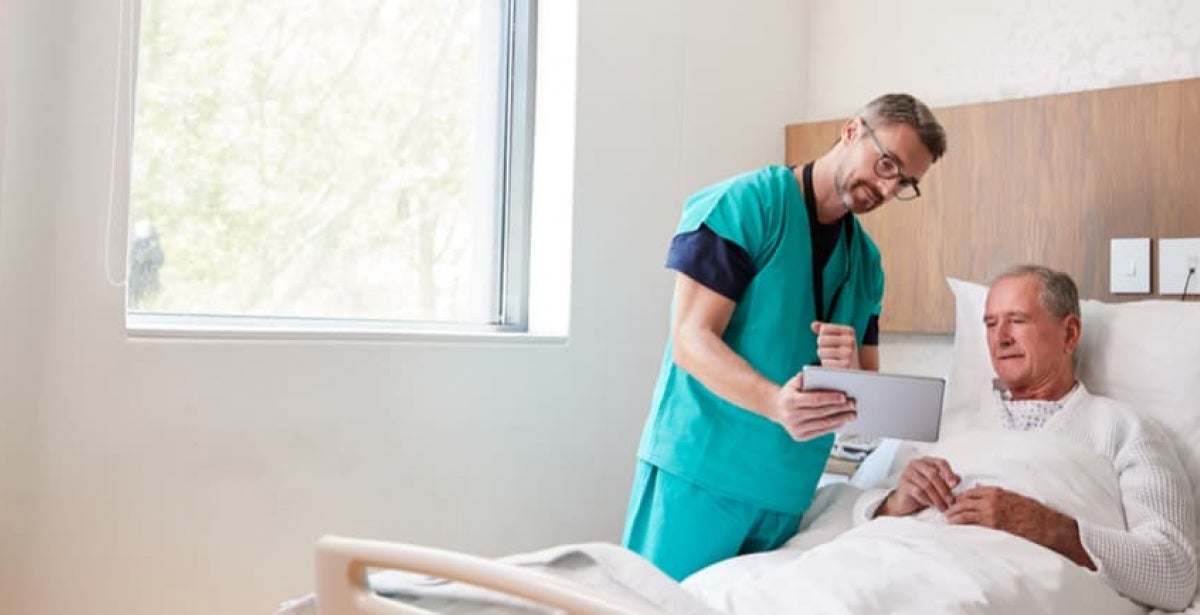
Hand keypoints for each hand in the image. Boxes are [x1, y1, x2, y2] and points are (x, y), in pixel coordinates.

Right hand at [771, 372, 857, 440]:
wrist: (776, 409)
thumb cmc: (790, 393)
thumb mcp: (794, 382)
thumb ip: (807, 378)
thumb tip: (825, 376)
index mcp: (790, 401)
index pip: (815, 400)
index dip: (830, 398)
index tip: (844, 396)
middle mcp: (791, 416)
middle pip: (821, 412)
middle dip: (839, 408)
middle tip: (852, 404)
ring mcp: (795, 428)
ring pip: (823, 424)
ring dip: (840, 419)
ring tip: (851, 414)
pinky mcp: (799, 436)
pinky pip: (820, 432)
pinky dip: (833, 427)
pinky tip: (842, 422)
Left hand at [811, 321, 859, 368]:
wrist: (854, 373)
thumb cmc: (842, 354)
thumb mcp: (836, 339)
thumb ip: (824, 330)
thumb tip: (813, 324)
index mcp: (849, 331)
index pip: (824, 329)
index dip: (822, 337)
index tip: (832, 343)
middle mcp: (851, 340)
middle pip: (821, 340)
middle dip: (822, 348)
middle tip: (831, 353)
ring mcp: (849, 353)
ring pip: (821, 352)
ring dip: (823, 357)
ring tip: (833, 360)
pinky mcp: (845, 365)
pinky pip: (825, 362)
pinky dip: (827, 366)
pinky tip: (835, 367)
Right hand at [876, 457, 959, 516]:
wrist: (905, 501)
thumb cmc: (923, 491)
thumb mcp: (938, 485)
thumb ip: (948, 480)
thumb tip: (957, 479)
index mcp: (926, 461)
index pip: (940, 462)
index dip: (949, 473)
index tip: (955, 485)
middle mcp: (916, 464)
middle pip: (933, 474)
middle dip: (944, 489)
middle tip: (950, 501)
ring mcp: (908, 473)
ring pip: (926, 484)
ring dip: (937, 498)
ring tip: (943, 507)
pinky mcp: (903, 484)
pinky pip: (917, 491)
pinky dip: (926, 499)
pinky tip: (931, 505)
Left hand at [947, 486, 1094, 568]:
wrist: (1045, 525)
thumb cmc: (1031, 512)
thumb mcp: (1013, 497)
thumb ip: (995, 494)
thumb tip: (979, 489)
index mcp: (996, 491)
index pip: (971, 492)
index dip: (961, 497)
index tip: (954, 501)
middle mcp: (991, 499)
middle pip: (964, 500)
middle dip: (953, 505)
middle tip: (945, 509)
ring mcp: (991, 511)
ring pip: (964, 511)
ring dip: (953, 514)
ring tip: (947, 518)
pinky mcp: (992, 524)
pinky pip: (971, 522)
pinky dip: (960, 522)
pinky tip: (954, 524)